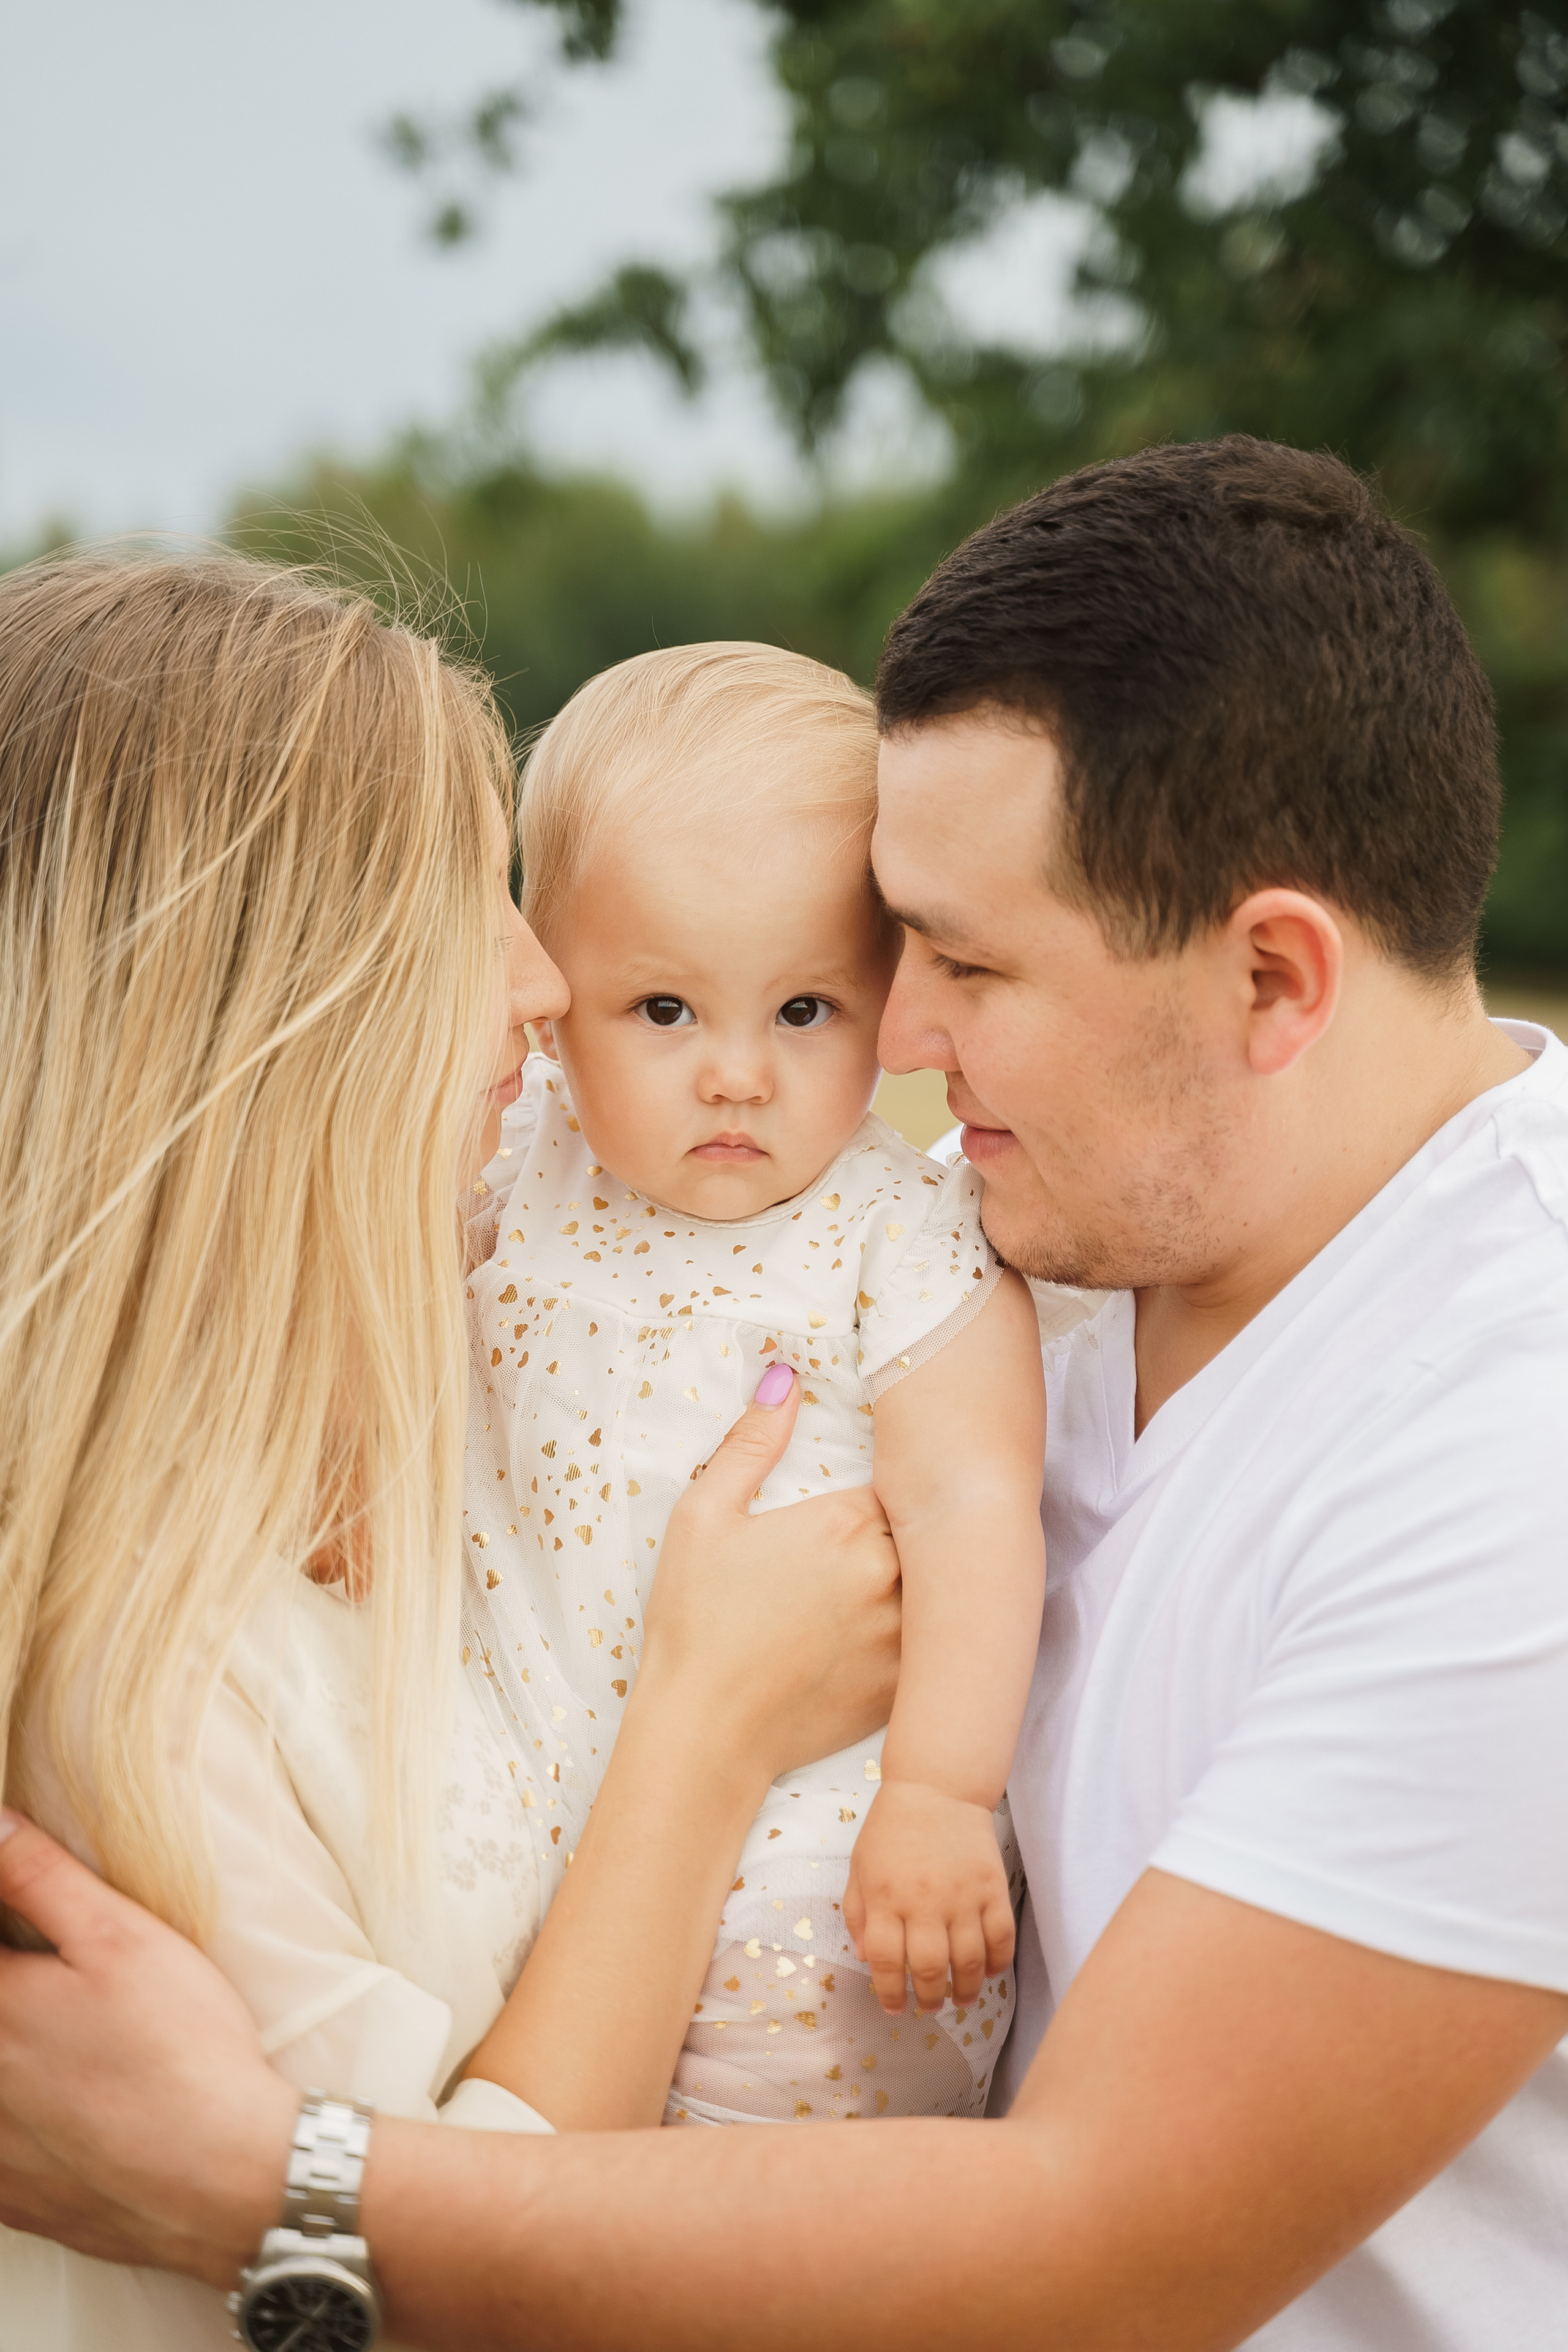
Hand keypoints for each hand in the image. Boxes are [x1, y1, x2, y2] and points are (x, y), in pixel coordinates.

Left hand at [0, 1813, 296, 2285]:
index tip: (33, 1942)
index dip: (10, 1928)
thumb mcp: (122, 1937)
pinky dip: (17, 2125)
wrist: (223, 2175)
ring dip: (21, 2059)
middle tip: (71, 1992)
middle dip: (22, 1991)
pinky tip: (61, 2108)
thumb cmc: (180, 2047)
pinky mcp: (14, 2201)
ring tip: (80, 2045)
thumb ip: (41, 1877)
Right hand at [638, 1365, 902, 1785]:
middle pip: (932, 1531)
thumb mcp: (703, 1518)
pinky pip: (940, 1648)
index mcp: (845, 1524)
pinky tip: (907, 1632)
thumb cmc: (695, 1623)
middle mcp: (888, 1576)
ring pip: (945, 1589)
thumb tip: (785, 1380)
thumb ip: (750, 1444)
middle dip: (920, 1527)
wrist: (703, 1734)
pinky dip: (933, 1636)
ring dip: (933, 1579)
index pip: (904, 1481)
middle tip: (900, 1528)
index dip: (898, 1483)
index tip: (885, 1488)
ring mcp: (903, 1637)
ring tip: (906, 1579)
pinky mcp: (906, 1688)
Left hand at [843, 1778, 1015, 2014]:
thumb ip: (858, 1914)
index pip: (885, 1961)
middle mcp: (923, 1902)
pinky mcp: (992, 1888)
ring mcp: (962, 1896)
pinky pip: (1000, 1937)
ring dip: (965, 1989)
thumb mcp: (860, 1867)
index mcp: (885, 1898)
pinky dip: (997, 1962)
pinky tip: (989, 1973)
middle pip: (928, 1968)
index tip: (895, 2008)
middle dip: (929, 1998)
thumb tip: (864, 1959)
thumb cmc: (892, 1828)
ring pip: (968, 1961)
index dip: (890, 1992)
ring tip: (960, 2000)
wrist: (937, 1787)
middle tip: (930, 2008)